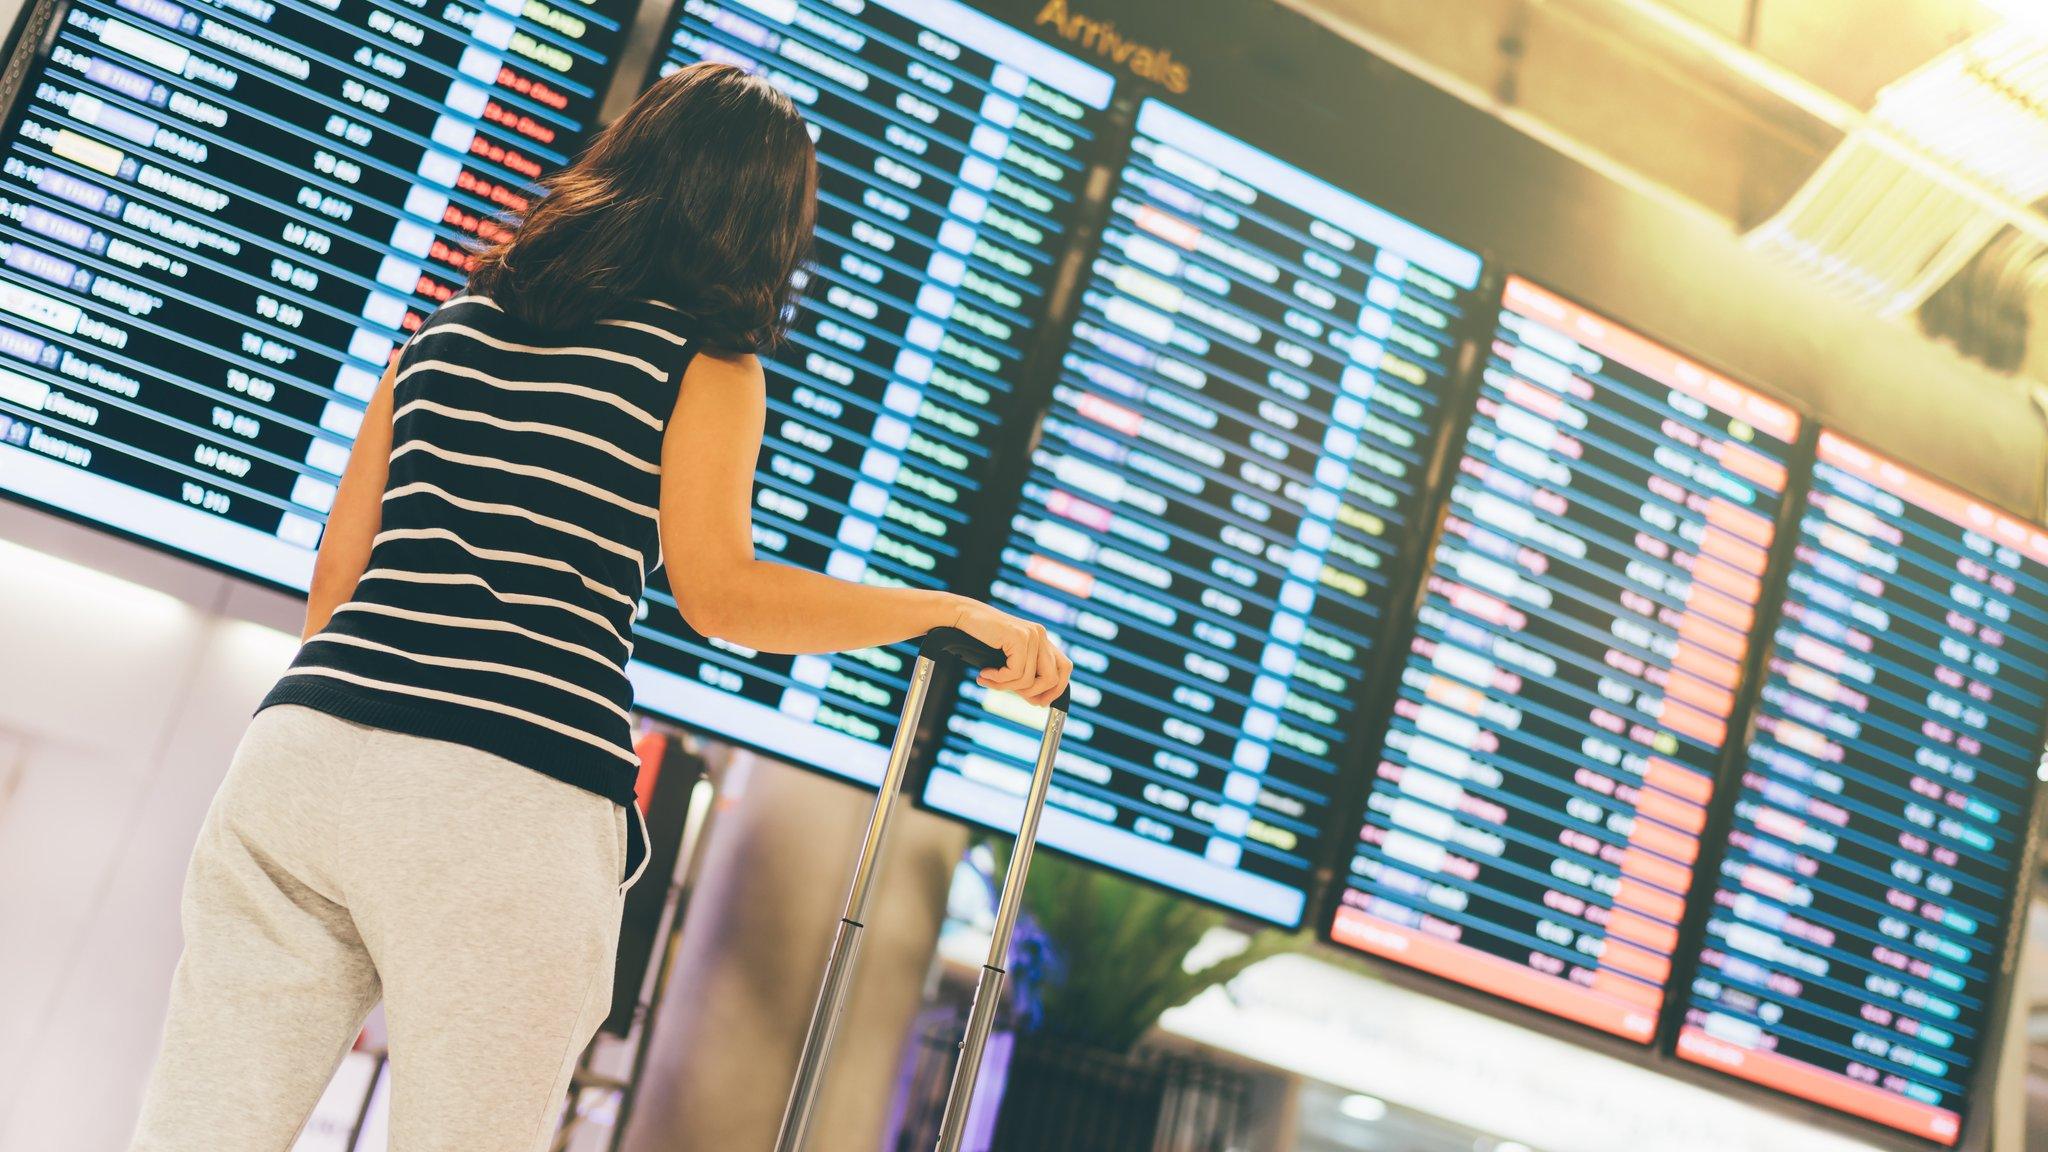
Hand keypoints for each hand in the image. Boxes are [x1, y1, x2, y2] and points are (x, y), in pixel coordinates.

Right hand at [950, 598, 1071, 707]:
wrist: (963, 616)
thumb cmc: (982, 639)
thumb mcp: (1008, 661)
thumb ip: (1024, 676)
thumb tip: (1038, 702)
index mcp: (1042, 639)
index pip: (1064, 668)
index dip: (1056, 689)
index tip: (1039, 702)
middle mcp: (1041, 635)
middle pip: (1052, 678)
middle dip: (1033, 693)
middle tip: (1013, 694)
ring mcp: (1031, 635)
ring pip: (1029, 679)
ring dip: (1006, 686)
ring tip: (989, 681)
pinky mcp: (1018, 638)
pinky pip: (1015, 672)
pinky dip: (998, 679)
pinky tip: (985, 674)